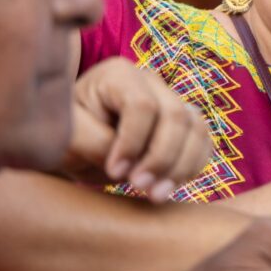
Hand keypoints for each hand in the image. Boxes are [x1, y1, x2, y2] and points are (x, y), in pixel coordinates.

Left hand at [63, 59, 213, 200]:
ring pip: (196, 129)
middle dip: (161, 157)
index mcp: (119, 75)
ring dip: (181, 166)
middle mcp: (152, 82)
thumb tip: (130, 163)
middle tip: (138, 186)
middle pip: (176, 115)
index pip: (142, 106)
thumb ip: (95, 143)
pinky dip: (192, 167)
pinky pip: (203, 143)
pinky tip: (169, 186)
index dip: (132, 142)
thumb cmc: (67, 134)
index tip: (114, 172)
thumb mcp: (67, 136)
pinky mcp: (183, 124)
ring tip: (155, 194)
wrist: (74, 140)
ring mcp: (172, 101)